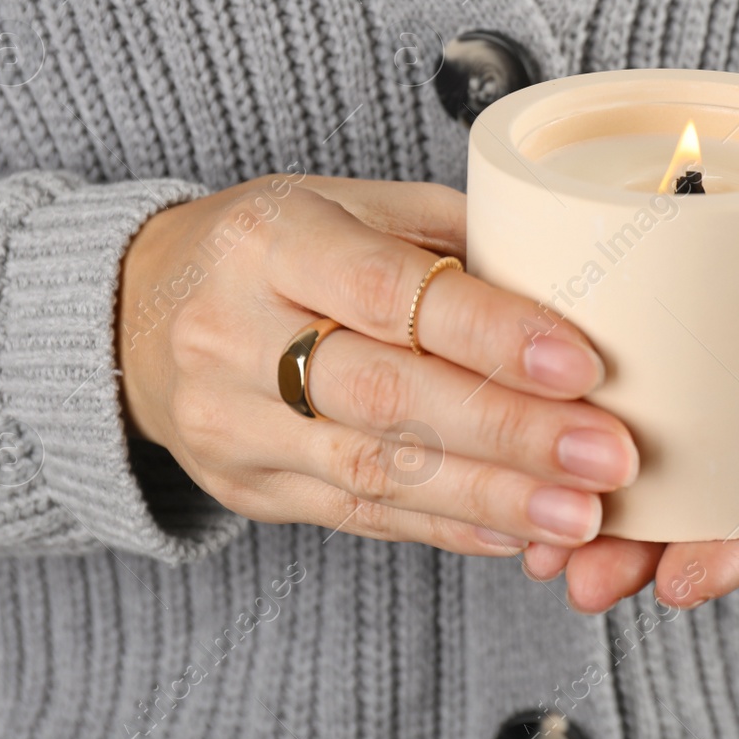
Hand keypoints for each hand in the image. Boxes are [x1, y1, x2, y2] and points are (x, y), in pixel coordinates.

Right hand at [116, 173, 639, 555]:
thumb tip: (571, 287)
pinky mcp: (244, 488)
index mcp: (270, 241)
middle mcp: (235, 333)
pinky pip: (358, 516)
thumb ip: (445, 238)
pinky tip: (517, 534)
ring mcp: (231, 422)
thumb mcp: (340, 204)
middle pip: (387, 393)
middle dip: (510, 432)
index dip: (489, 331)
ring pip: (376, 470)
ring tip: (581, 516)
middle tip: (607, 457)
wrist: (130, 317)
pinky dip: (447, 527)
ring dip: (491, 499)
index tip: (581, 363)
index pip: (388, 291)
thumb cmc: (265, 248)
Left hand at [525, 119, 738, 609]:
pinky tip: (511, 431)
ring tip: (533, 541)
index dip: (722, 553)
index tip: (676, 584)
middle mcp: (737, 411)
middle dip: (629, 549)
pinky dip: (553, 403)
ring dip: (578, 497)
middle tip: (579, 580)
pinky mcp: (638, 308)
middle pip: (682, 495)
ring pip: (627, 446)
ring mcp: (685, 363)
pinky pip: (591, 368)